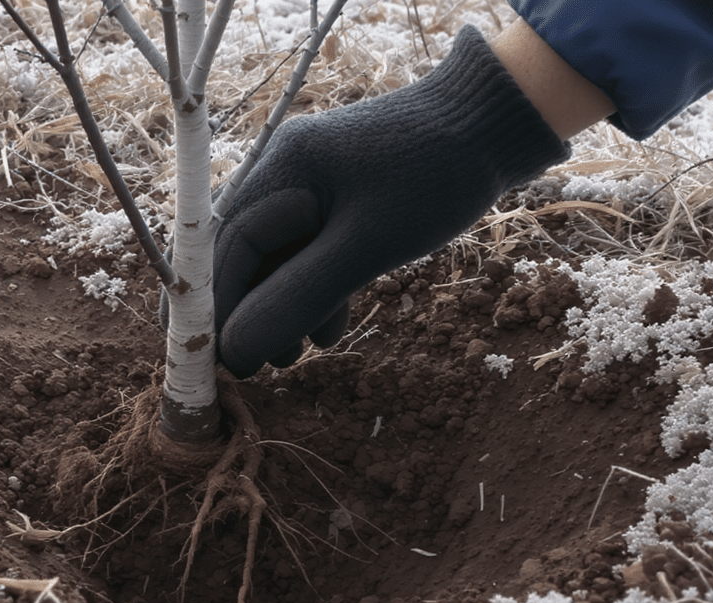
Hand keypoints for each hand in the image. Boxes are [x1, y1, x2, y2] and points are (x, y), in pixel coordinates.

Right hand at [212, 25, 569, 377]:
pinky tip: (330, 328)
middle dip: (248, 313)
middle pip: (241, 255)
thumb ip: (296, 298)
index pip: (222, 251)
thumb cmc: (436, 177)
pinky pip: (306, 250)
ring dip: (281, 308)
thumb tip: (236, 351)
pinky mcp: (337, 196)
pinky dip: (313, 289)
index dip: (216, 310)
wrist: (495, 124)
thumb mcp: (364, 248)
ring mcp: (309, 182)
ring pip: (274, 258)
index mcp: (280, 171)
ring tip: (297, 355)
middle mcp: (283, 171)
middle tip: (265, 368)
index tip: (223, 362)